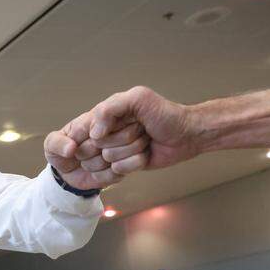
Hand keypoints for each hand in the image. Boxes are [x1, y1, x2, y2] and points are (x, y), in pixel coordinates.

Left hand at [44, 113, 136, 189]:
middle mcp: (117, 128)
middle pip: (116, 138)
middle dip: (91, 152)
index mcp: (99, 118)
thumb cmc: (62, 151)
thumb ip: (57, 143)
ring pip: (119, 156)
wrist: (69, 173)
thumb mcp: (52, 145)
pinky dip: (104, 176)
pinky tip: (96, 173)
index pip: (102, 123)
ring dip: (97, 165)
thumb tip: (71, 148)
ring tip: (87, 162)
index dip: (87, 139)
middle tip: (81, 155)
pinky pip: (120, 172)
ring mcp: (125, 147)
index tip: (75, 145)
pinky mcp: (128, 165)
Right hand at [84, 86, 199, 169]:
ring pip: (108, 159)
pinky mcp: (123, 165)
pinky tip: (145, 153)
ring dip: (132, 149)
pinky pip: (119, 170)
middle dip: (121, 138)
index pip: (81, 130)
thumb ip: (110, 108)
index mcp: (104, 115)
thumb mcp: (139, 98)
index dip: (96, 132)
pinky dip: (135, 162)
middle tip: (138, 129)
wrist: (187, 135)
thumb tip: (94, 133)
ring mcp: (114, 150)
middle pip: (95, 147)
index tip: (107, 130)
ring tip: (144, 139)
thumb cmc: (166, 114)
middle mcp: (106, 133)